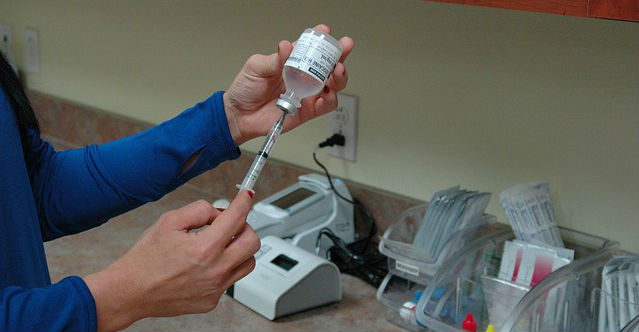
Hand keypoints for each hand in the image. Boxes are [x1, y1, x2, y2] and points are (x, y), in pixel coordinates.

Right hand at [84, 191, 257, 330]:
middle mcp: (214, 270)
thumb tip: (220, 212)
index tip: (246, 197)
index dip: (244, 202)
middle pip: (252, 242)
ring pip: (247, 262)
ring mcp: (215, 288)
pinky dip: (225, 267)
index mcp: (204, 248)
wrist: (130, 292)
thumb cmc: (145, 259)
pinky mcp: (212, 301)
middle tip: (232, 224)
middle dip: (245, 227)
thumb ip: (200, 210)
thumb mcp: (169, 221)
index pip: (237, 218)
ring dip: (240, 249)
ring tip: (221, 244)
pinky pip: (230, 279)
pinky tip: (206, 264)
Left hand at [223, 24, 354, 144]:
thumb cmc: (245, 89)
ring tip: (337, 70)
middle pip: (327, 65)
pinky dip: (331, 97)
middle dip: (339, 55)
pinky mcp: (308, 111)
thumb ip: (274, 59)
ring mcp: (307, 94)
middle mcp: (303, 78)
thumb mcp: (256, 67)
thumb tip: (286, 46)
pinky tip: (329, 91)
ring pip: (333, 84)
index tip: (325, 32)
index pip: (310, 49)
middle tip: (343, 47)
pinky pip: (326, 105)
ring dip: (339, 76)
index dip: (320, 40)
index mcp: (291, 63)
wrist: (240, 115)